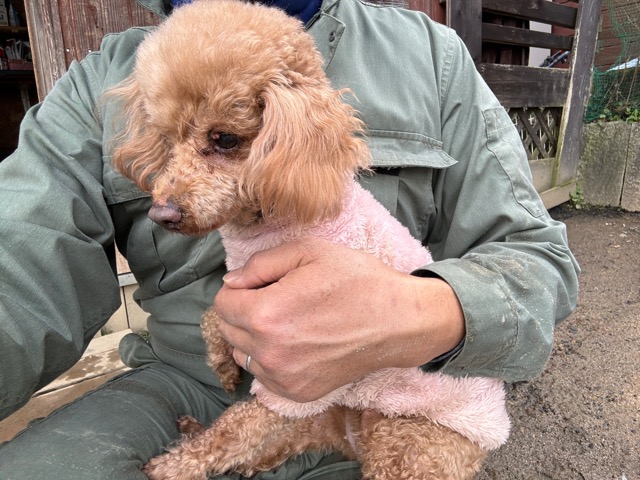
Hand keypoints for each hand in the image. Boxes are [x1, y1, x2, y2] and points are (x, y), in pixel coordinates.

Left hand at [214, 237, 464, 402]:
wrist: (398, 320)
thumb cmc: (356, 280)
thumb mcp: (308, 252)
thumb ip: (260, 264)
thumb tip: (231, 282)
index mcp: (266, 314)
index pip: (222, 303)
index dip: (241, 288)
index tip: (263, 283)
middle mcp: (269, 352)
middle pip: (228, 329)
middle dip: (244, 310)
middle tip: (276, 298)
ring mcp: (283, 377)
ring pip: (242, 354)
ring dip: (253, 336)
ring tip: (287, 321)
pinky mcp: (298, 392)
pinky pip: (263, 376)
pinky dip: (271, 359)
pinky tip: (297, 343)